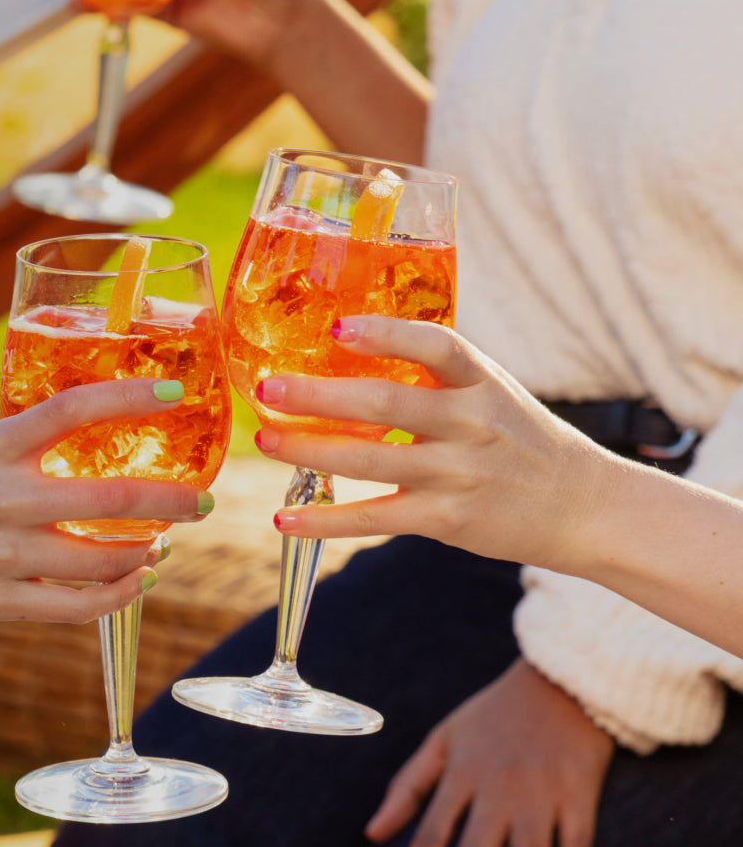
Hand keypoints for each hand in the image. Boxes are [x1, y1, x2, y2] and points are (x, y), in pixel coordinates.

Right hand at [0, 379, 212, 636]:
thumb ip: (12, 434)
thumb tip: (68, 413)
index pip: (73, 408)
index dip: (131, 395)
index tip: (176, 388)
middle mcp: (2, 497)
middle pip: (109, 494)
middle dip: (172, 500)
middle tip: (205, 500)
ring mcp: (0, 554)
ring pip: (100, 559)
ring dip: (146, 554)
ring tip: (164, 547)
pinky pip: (75, 606)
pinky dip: (116, 596)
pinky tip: (135, 583)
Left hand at [256, 315, 609, 575]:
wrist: (579, 506)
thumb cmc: (519, 438)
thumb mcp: (491, 390)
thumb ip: (434, 375)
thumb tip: (348, 346)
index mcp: (480, 381)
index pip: (435, 345)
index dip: (386, 334)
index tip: (338, 326)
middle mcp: (470, 423)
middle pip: (386, 404)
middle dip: (320, 396)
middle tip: (269, 387)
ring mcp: (457, 473)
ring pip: (371, 461)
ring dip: (309, 451)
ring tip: (266, 440)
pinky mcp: (446, 518)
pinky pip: (375, 518)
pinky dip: (326, 521)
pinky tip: (285, 519)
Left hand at [368, 660, 612, 846]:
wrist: (560, 677)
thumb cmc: (494, 714)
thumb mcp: (442, 738)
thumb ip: (407, 786)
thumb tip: (373, 833)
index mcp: (459, 775)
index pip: (429, 840)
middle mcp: (497, 788)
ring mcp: (542, 793)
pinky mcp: (581, 793)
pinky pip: (578, 845)